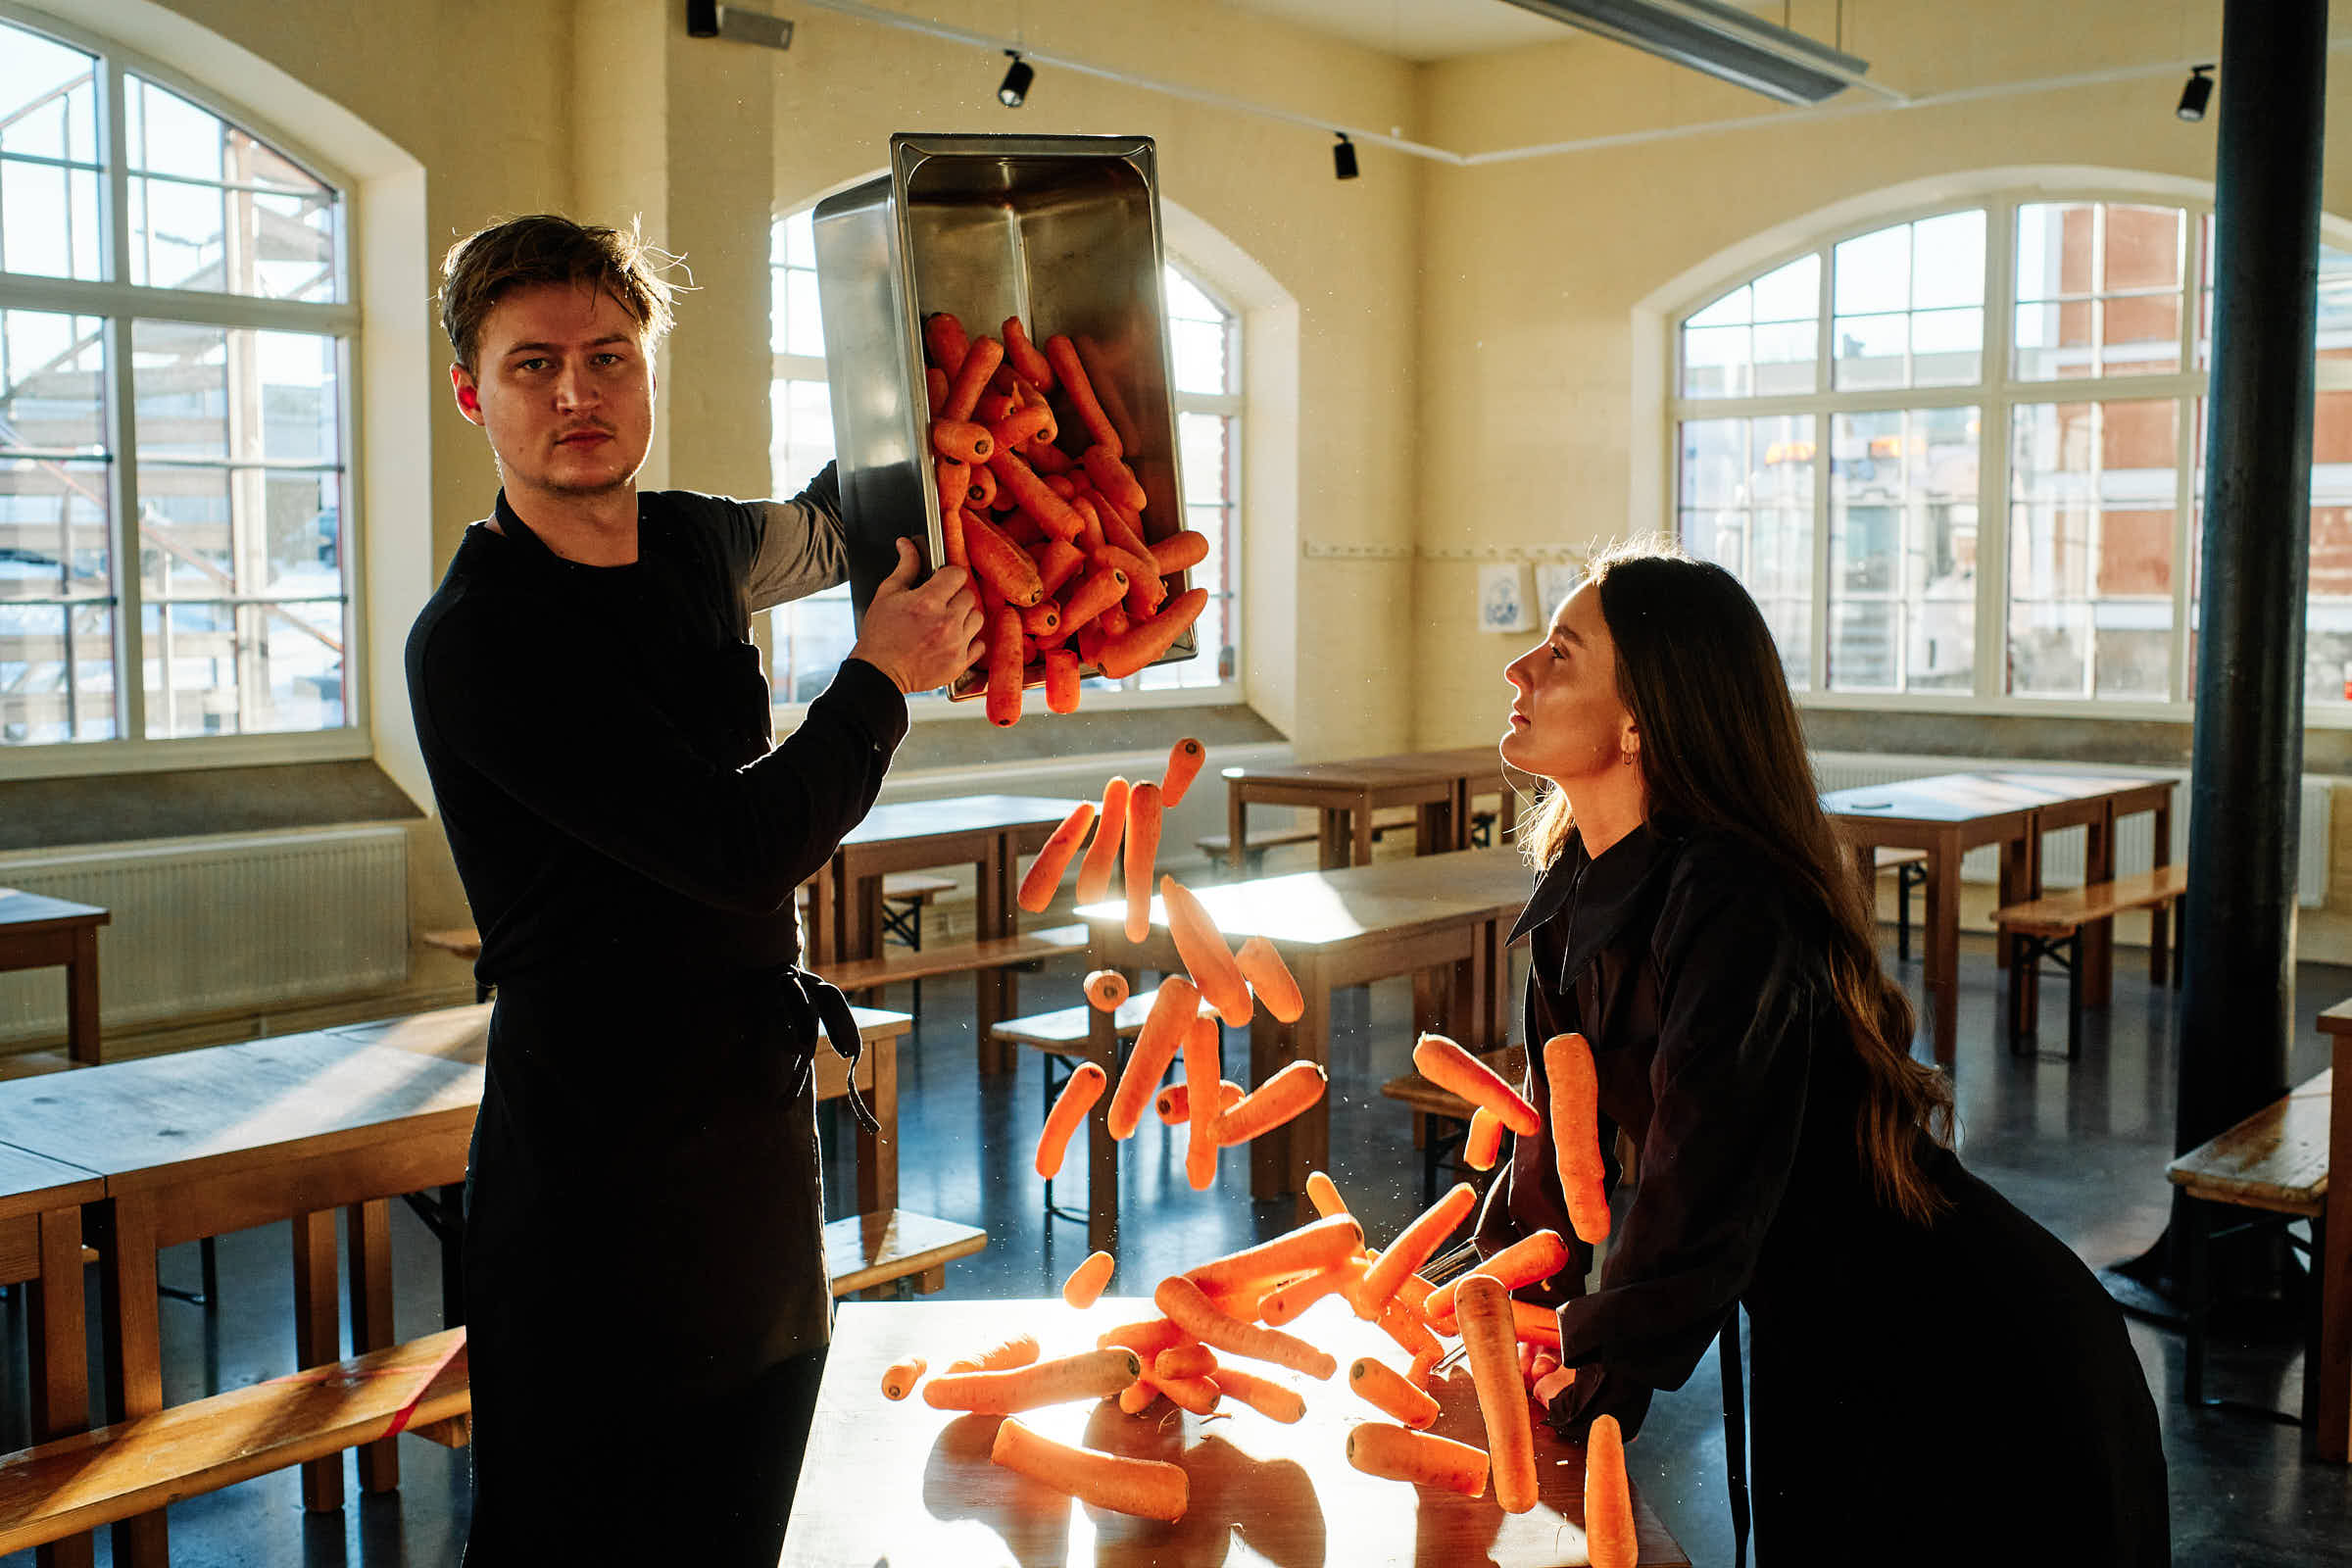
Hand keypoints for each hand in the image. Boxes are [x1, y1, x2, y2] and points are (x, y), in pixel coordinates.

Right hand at [849, 536, 983, 693]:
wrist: (879, 674)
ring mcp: (955, 644)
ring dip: (964, 617)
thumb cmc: (879, 635)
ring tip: (946, 622)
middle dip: (955, 596)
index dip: (948, 575)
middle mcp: (946, 622)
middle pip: (968, 595)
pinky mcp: (959, 664)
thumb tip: (907, 544)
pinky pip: (979, 645)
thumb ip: (904, 567)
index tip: (941, 582)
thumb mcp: (887, 595)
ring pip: (977, 618)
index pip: (957, 574)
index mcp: (927, 602)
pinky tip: (953, 640)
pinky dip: (969, 641)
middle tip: (939, 604)